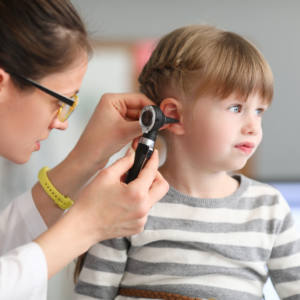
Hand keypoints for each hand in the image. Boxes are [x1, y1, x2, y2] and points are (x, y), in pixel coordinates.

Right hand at [34, 147, 168, 278]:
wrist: (82, 227)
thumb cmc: (90, 202)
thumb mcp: (106, 175)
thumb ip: (124, 162)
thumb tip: (133, 155)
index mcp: (136, 193)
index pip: (152, 171)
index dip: (153, 159)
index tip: (153, 154)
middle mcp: (143, 208)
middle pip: (162, 186)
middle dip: (156, 176)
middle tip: (143, 172)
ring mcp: (141, 219)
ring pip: (153, 198)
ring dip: (145, 190)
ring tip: (128, 187)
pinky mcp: (138, 227)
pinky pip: (145, 210)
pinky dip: (139, 202)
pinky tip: (125, 201)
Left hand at [71, 93, 155, 170]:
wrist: (86, 159)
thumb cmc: (97, 143)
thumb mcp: (125, 132)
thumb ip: (145, 124)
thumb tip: (159, 120)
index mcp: (112, 100)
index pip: (139, 99)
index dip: (152, 108)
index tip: (162, 116)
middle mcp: (113, 106)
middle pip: (139, 110)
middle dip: (146, 122)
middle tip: (155, 130)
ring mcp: (115, 116)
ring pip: (137, 120)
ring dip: (142, 131)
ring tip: (141, 140)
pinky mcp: (117, 126)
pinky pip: (132, 127)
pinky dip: (137, 135)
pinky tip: (136, 143)